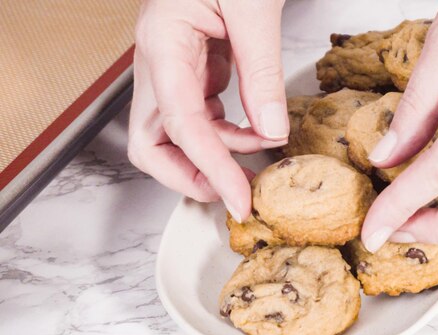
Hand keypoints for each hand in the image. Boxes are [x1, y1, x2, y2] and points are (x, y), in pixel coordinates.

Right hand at [128, 0, 287, 221]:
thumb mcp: (254, 9)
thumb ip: (262, 73)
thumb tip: (272, 130)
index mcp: (163, 43)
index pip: (181, 126)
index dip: (210, 169)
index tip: (238, 199)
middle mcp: (158, 61)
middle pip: (152, 143)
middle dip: (188, 176)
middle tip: (232, 194)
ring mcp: (172, 66)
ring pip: (173, 134)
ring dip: (213, 156)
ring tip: (257, 162)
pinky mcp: (192, 67)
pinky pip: (199, 114)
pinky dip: (226, 133)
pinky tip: (254, 131)